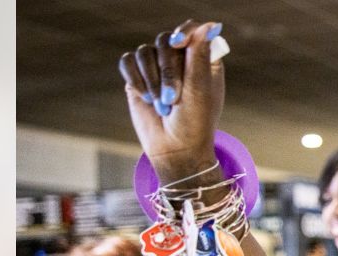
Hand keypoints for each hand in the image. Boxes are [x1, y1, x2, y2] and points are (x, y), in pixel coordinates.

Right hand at [117, 19, 224, 181]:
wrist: (174, 149)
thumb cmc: (194, 122)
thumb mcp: (199, 90)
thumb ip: (200, 57)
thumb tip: (209, 25)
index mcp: (203, 60)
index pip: (193, 30)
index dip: (185, 32)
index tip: (179, 43)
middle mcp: (180, 59)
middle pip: (165, 41)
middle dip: (167, 69)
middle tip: (173, 97)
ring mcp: (157, 67)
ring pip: (144, 51)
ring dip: (152, 79)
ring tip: (162, 103)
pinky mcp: (138, 77)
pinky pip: (128, 62)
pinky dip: (136, 79)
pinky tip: (146, 97)